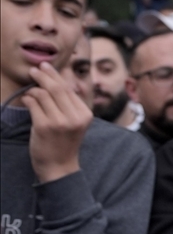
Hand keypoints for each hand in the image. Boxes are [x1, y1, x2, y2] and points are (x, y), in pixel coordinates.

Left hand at [22, 63, 91, 182]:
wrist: (59, 166)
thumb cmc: (65, 143)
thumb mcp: (75, 123)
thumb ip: (70, 105)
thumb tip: (57, 81)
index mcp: (85, 114)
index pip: (69, 89)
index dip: (55, 75)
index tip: (46, 67)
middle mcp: (74, 117)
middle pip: (57, 88)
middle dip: (44, 75)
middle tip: (34, 69)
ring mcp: (59, 122)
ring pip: (43, 94)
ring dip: (33, 89)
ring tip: (29, 90)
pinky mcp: (44, 126)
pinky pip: (33, 104)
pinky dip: (28, 99)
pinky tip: (26, 99)